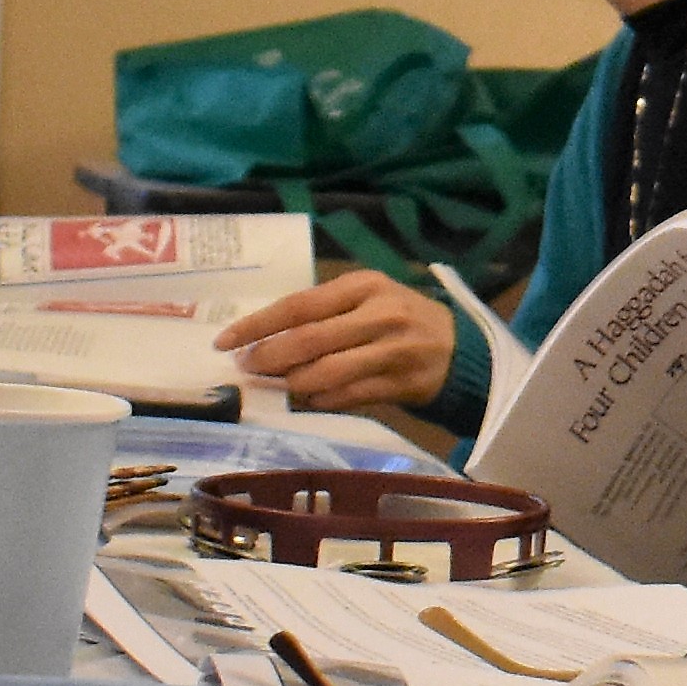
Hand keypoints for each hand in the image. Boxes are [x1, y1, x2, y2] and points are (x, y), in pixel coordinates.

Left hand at [209, 273, 461, 413]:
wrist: (460, 349)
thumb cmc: (400, 318)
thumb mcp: (368, 299)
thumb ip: (324, 312)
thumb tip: (263, 339)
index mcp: (364, 286)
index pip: (299, 305)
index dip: (258, 325)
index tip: (226, 341)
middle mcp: (379, 315)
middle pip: (309, 340)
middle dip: (269, 358)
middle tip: (246, 368)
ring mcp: (392, 351)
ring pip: (327, 372)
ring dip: (293, 383)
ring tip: (277, 386)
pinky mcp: (401, 384)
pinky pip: (348, 396)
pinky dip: (321, 400)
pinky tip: (309, 399)